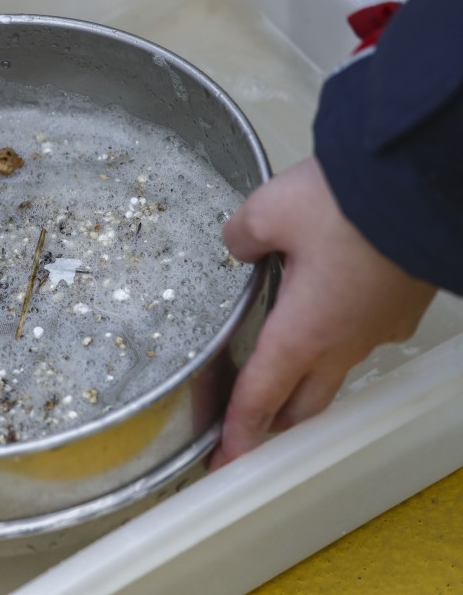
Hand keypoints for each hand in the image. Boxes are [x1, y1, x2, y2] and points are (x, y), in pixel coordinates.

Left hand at [210, 157, 435, 468]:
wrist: (421, 183)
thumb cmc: (349, 204)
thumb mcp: (267, 212)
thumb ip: (242, 238)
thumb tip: (242, 245)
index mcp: (301, 334)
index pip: (260, 398)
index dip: (238, 434)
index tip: (225, 462)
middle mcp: (343, 342)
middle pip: (303, 401)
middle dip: (274, 418)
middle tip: (251, 423)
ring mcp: (379, 326)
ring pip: (336, 368)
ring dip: (308, 376)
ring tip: (285, 364)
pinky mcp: (403, 304)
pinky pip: (365, 333)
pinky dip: (339, 334)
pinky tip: (327, 307)